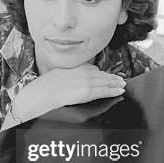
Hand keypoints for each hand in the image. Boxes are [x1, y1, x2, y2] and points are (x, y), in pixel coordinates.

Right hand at [11, 64, 125, 123]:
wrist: (41, 93)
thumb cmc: (45, 87)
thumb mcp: (58, 75)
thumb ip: (70, 75)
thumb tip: (78, 77)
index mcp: (75, 68)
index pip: (93, 69)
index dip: (102, 73)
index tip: (107, 75)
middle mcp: (81, 72)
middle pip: (101, 74)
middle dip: (112, 77)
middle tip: (121, 79)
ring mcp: (85, 82)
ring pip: (105, 82)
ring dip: (115, 83)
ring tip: (122, 85)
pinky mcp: (86, 92)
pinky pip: (103, 91)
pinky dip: (112, 90)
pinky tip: (119, 91)